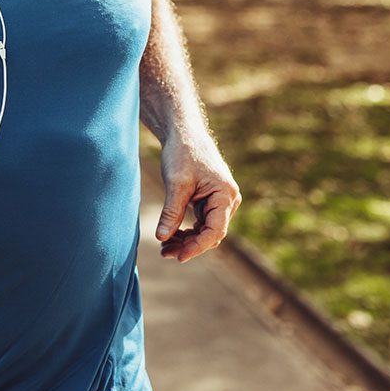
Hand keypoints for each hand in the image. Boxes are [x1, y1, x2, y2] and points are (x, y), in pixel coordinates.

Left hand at [156, 136, 241, 262]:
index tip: (179, 256)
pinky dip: (187, 231)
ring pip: (205, 231)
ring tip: (164, 247)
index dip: (197, 246)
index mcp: (225, 195)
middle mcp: (227, 201)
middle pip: (211, 234)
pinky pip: (201, 223)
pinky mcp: (210, 201)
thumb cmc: (182, 154)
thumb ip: (171, 212)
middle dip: (189, 245)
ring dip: (186, 240)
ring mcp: (220, 202)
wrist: (184, 134)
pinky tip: (170, 236)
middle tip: (164, 253)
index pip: (215, 231)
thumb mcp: (175, 183)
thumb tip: (161, 238)